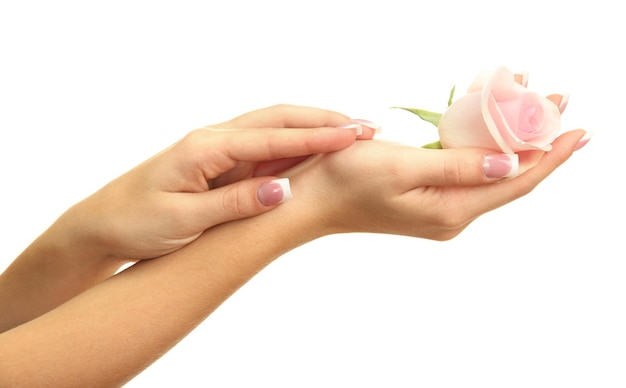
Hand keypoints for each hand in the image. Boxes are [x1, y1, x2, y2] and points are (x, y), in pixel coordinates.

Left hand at [61, 105, 374, 260]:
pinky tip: (319, 150)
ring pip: (276, 129)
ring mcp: (220, 148)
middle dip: (325, 121)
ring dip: (315, 128)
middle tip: (368, 128)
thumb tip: (284, 188)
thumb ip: (235, 202)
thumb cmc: (136, 221)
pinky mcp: (223, 162)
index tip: (355, 135)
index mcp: (206, 148)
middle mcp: (216, 139)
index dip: (317, 136)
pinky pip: (267, 147)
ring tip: (354, 134)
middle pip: (279, 119)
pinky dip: (298, 144)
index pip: (273, 137)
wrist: (104, 222)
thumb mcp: (183, 218)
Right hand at [283, 129, 587, 240]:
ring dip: (513, 143)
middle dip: (538, 143)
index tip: (578, 127)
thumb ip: (458, 167)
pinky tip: (492, 133)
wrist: (311, 200)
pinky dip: (486, 151)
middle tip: (557, 103)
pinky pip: (470, 175)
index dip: (550, 154)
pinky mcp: (430, 201)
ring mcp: (442, 210)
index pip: (516, 182)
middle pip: (510, 178)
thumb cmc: (346, 180)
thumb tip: (511, 166)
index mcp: (450, 210)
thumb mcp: (403, 168)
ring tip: (531, 110)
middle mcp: (453, 216)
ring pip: (491, 175)